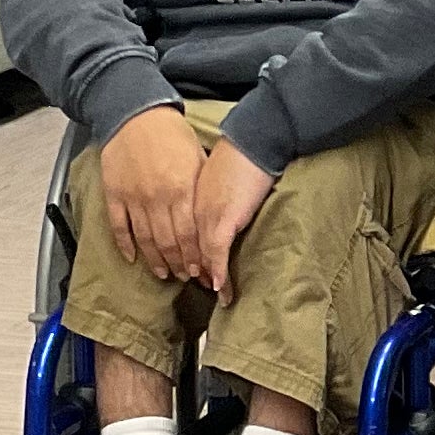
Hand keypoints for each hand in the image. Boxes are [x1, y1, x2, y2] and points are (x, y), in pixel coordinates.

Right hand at [96, 106, 208, 282]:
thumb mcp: (197, 157)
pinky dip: (125, 245)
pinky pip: (119, 227)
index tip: (201, 269)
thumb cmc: (171, 133)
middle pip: (169, 242)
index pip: (191, 234)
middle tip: (185, 277)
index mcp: (181, 189)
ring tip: (163, 273)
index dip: (196, 256)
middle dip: (179, 264)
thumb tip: (211, 215)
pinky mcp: (114, 194)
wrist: (135, 113)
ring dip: (155, 260)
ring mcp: (133, 198)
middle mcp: (158, 198)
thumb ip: (201, 187)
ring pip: (145, 239)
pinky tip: (133, 258)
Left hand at [190, 140, 277, 302]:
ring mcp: (206, 217)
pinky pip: (216, 255)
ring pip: (199, 255)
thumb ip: (210, 191)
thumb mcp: (216, 175)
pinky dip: (219, 272)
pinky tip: (220, 287)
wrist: (253, 143)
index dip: (184, 252)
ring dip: (206, 276)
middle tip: (197, 285)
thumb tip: (216, 201)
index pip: (181, 233)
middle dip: (190, 269)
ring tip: (213, 292)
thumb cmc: (240, 155)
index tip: (188, 266)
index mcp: (188, 197)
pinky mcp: (223, 222)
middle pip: (186, 247)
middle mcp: (192, 210)